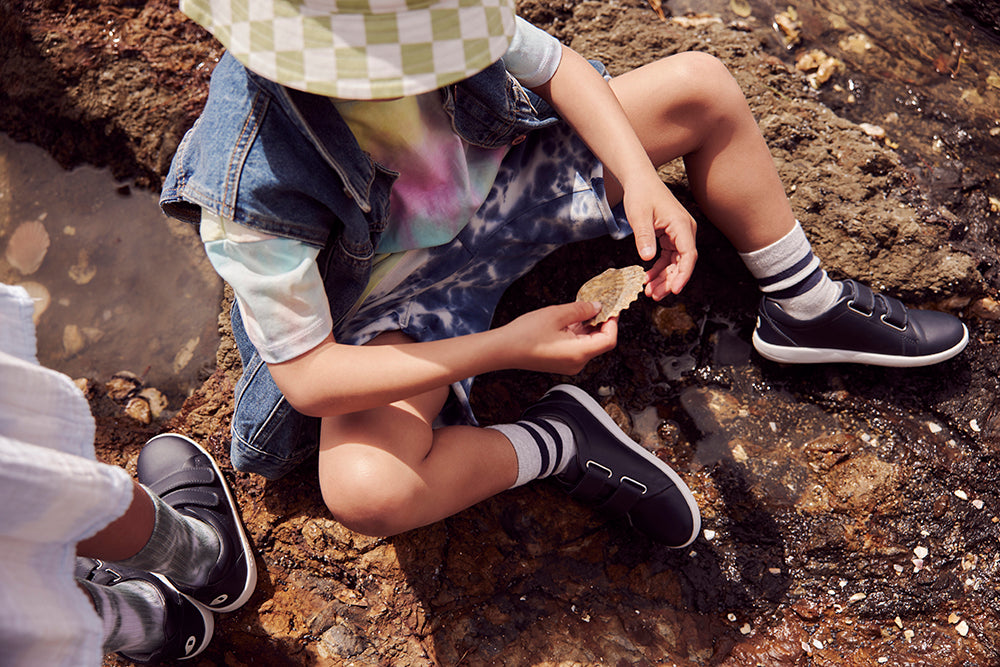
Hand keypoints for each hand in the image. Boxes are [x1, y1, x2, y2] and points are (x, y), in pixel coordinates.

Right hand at [499, 301, 617, 374]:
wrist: (504, 350)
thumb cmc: (526, 334)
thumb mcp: (557, 314)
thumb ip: (581, 309)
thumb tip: (597, 307)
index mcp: (579, 353)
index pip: (609, 339)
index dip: (612, 322)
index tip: (610, 307)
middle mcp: (577, 363)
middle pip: (600, 342)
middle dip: (600, 321)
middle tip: (598, 302)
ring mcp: (569, 364)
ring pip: (588, 343)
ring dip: (588, 326)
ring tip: (582, 307)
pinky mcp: (561, 362)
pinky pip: (577, 347)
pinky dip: (578, 332)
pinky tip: (571, 318)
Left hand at [624, 173, 697, 299]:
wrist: (640, 181)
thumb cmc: (640, 194)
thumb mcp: (639, 216)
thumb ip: (644, 237)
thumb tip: (648, 258)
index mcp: (682, 225)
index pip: (688, 255)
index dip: (683, 274)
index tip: (675, 290)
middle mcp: (685, 231)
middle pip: (683, 262)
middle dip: (670, 281)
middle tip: (655, 296)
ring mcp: (679, 234)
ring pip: (675, 262)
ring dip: (664, 278)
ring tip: (650, 292)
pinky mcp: (671, 236)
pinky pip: (668, 257)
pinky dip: (659, 269)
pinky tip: (648, 278)